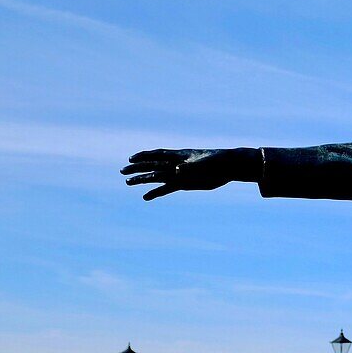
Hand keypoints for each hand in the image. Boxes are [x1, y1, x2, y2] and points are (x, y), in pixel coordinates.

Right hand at [122, 148, 260, 200]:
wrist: (229, 167)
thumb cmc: (218, 161)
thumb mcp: (204, 163)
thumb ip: (191, 166)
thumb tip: (178, 169)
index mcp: (180, 156)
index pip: (158, 155)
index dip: (144, 156)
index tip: (131, 159)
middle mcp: (176, 165)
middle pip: (153, 166)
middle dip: (138, 168)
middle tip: (122, 171)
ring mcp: (179, 175)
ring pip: (157, 177)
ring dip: (143, 180)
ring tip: (128, 183)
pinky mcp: (184, 184)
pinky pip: (167, 188)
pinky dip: (156, 192)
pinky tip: (145, 197)